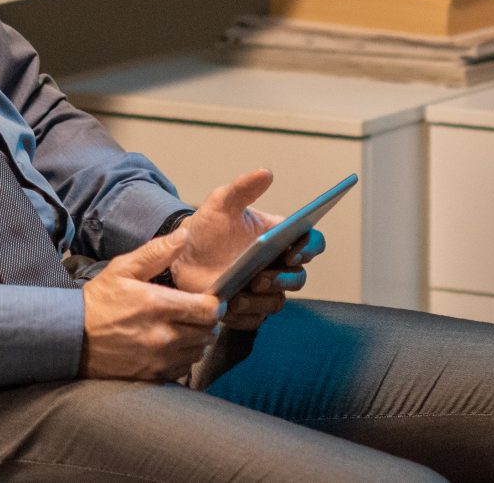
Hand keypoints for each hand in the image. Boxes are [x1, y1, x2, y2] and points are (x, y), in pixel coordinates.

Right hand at [80, 228, 222, 380]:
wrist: (72, 337)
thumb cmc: (98, 301)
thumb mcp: (123, 269)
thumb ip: (157, 252)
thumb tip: (185, 234)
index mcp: (159, 305)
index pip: (208, 310)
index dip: (214, 303)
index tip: (207, 299)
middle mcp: (163, 335)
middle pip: (208, 331)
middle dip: (205, 321)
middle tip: (193, 312)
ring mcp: (159, 358)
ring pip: (199, 350)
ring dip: (196, 339)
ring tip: (182, 328)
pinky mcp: (154, 375)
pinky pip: (184, 367)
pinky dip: (183, 356)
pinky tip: (170, 345)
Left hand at [168, 171, 323, 333]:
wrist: (182, 255)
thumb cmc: (208, 227)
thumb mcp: (221, 203)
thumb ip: (242, 188)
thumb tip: (266, 173)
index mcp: (280, 238)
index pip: (311, 242)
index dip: (310, 247)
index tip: (295, 250)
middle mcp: (277, 266)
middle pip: (298, 278)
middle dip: (284, 279)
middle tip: (262, 276)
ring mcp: (263, 290)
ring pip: (276, 302)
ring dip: (260, 301)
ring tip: (238, 296)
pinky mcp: (247, 310)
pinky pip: (254, 321)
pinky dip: (244, 316)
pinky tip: (228, 308)